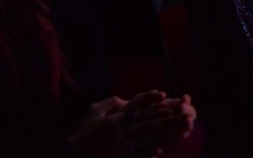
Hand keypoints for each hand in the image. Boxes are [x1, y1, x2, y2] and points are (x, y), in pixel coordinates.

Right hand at [68, 91, 195, 157]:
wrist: (70, 155)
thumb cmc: (82, 133)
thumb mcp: (92, 111)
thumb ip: (111, 103)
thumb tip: (126, 100)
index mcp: (113, 121)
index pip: (138, 112)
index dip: (154, 108)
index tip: (168, 103)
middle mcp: (118, 134)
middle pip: (146, 126)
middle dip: (165, 121)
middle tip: (181, 116)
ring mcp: (118, 149)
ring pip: (145, 141)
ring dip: (162, 136)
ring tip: (178, 132)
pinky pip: (136, 157)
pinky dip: (148, 154)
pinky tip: (160, 150)